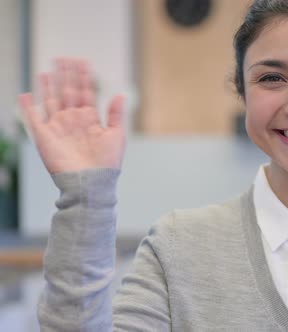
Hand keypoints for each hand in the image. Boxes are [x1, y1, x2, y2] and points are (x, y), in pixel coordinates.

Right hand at [18, 58, 125, 173]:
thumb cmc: (107, 163)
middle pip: (67, 92)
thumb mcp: (117, 135)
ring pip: (52, 100)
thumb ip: (116, 114)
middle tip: (63, 58)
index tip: (83, 62)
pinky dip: (28, 106)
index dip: (84, 77)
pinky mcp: (44, 136)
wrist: (91, 183)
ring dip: (49, 85)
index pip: (85, 93)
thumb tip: (120, 94)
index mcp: (90, 119)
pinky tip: (26, 94)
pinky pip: (34, 118)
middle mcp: (73, 120)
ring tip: (48, 70)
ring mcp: (58, 127)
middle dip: (66, 75)